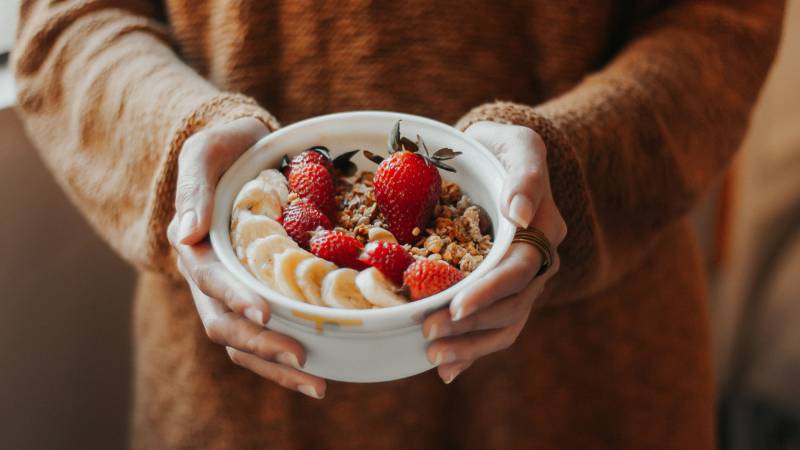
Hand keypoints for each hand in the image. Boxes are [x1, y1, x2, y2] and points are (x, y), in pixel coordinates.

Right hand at [167, 117, 326, 398]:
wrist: (239, 150)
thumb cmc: (223, 148)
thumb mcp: (203, 152)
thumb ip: (193, 188)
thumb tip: (185, 233)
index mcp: (194, 246)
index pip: (210, 281)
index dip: (236, 298)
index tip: (266, 314)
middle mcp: (209, 277)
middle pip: (225, 324)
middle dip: (262, 347)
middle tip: (304, 362)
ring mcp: (231, 290)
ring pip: (243, 341)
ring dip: (276, 366)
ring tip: (318, 386)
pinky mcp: (255, 294)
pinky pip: (265, 332)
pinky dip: (285, 355)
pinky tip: (318, 369)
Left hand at [422, 121, 566, 383]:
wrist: (500, 158)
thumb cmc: (505, 147)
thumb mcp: (520, 145)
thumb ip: (526, 175)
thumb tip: (521, 214)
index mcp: (542, 231)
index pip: (517, 269)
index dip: (488, 292)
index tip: (454, 306)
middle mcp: (538, 261)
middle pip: (511, 304)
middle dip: (470, 324)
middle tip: (428, 333)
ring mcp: (522, 280)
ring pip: (506, 323)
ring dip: (471, 344)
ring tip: (433, 357)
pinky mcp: (504, 291)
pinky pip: (496, 326)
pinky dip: (472, 348)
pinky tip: (446, 368)